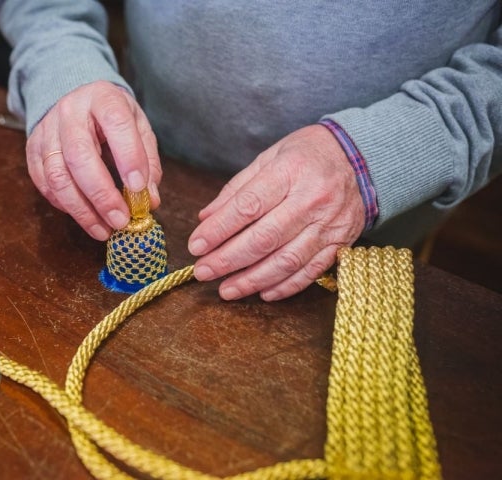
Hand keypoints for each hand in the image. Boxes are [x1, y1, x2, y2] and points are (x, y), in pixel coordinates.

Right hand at [26, 81, 161, 240]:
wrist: (75, 96)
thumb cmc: (112, 116)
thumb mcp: (138, 127)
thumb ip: (147, 161)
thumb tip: (150, 200)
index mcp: (103, 98)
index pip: (115, 123)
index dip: (128, 157)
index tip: (139, 189)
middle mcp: (70, 111)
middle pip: (79, 156)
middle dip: (101, 195)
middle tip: (120, 220)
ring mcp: (47, 130)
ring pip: (57, 175)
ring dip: (81, 209)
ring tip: (103, 229)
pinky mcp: (33, 149)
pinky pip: (44, 183)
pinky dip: (64, 205)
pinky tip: (84, 215)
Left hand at [188, 125, 365, 300]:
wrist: (361, 157)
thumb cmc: (306, 156)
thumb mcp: (269, 158)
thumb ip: (236, 190)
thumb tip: (205, 220)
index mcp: (289, 171)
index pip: (247, 207)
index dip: (218, 230)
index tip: (196, 246)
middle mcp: (312, 199)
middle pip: (264, 238)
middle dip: (228, 260)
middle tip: (203, 272)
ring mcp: (329, 224)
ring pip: (286, 261)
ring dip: (252, 280)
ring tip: (227, 289)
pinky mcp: (341, 243)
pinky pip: (310, 271)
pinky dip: (285, 287)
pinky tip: (262, 292)